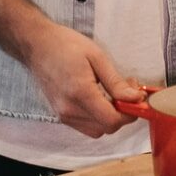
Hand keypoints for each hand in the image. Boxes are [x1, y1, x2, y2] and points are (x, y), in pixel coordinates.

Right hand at [21, 23, 140, 137]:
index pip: (112, 120)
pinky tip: (100, 98)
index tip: (137, 97)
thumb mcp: (97, 57)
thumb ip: (116, 82)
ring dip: (110, 117)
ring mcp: (63, 115)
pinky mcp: (60, 115)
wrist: (37, 45)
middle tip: (127, 90)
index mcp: (80, 93)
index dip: (130, 113)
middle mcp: (70, 110)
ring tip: (113, 94)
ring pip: (97, 130)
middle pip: (106, 128)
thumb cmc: (66, 45)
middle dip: (122, 113)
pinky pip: (86, 126)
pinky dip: (97, 117)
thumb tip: (135, 99)